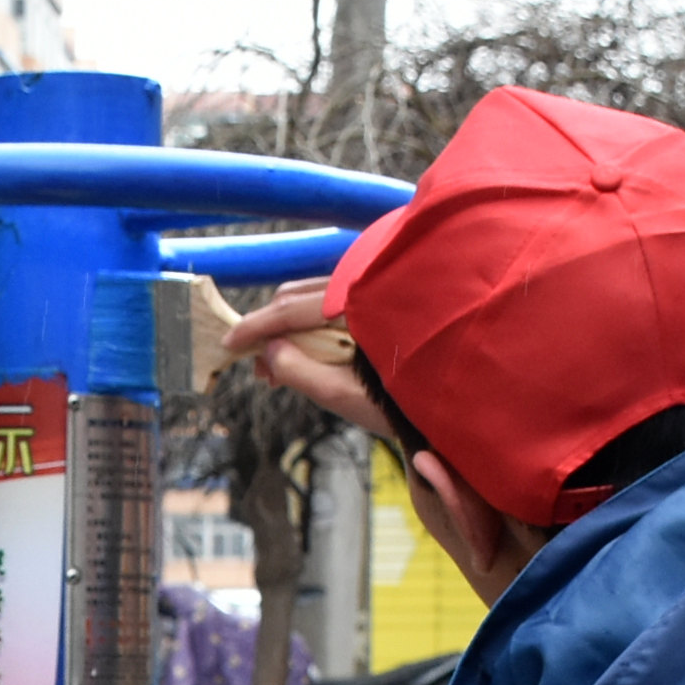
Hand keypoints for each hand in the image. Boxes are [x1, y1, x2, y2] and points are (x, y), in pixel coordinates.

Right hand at [219, 284, 394, 441]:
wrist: (456, 398)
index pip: (291, 308)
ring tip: (281, 369)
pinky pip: (333, 302)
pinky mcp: (379, 295)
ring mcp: (373, 285)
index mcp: (355, 303)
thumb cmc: (407, 401)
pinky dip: (314, 325)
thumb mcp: (345, 395)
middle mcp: (364, 283)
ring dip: (291, 330)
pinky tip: (311, 353)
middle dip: (270, 331)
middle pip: (297, 295)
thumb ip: (300, 372)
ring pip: (313, 297)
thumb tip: (267, 352)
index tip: (227, 344)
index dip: (254, 327)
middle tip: (260, 372)